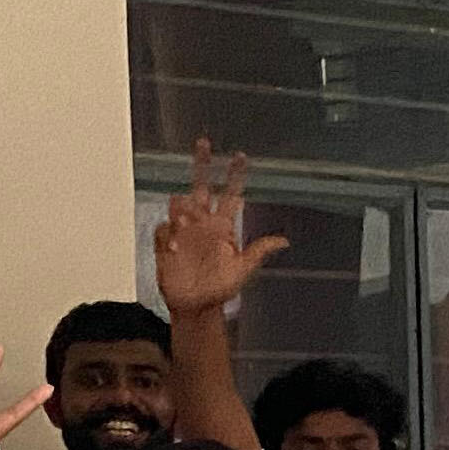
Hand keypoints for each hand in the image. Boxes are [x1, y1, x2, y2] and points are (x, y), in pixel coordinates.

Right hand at [153, 140, 288, 318]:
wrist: (197, 306)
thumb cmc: (220, 288)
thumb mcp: (243, 270)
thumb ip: (259, 252)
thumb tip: (284, 241)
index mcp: (223, 227)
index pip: (230, 195)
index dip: (235, 176)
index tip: (240, 156)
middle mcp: (203, 223)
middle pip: (201, 186)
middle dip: (202, 164)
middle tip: (203, 143)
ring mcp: (183, 231)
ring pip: (180, 204)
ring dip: (182, 205)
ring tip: (184, 212)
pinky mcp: (166, 243)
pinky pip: (164, 229)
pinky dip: (168, 234)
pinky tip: (174, 248)